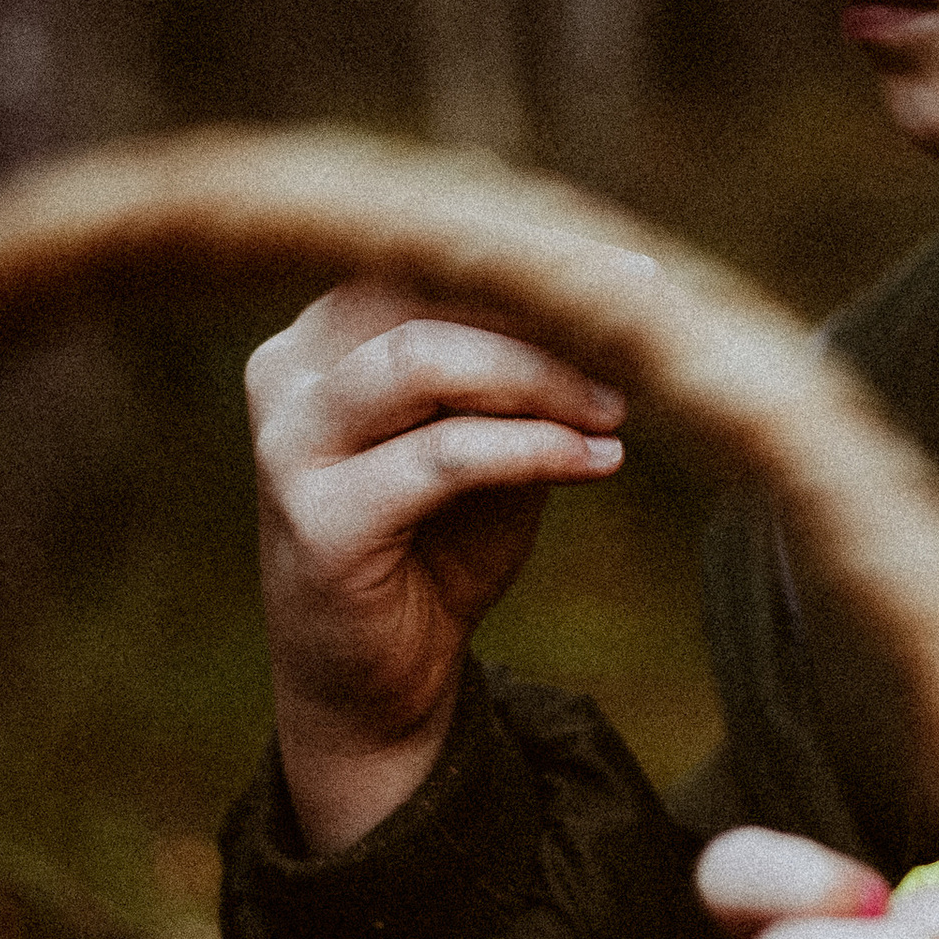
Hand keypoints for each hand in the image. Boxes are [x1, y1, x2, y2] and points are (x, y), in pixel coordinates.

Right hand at [246, 277, 635, 852]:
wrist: (378, 682)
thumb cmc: (440, 541)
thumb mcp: (492, 433)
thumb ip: (529, 364)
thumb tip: (629, 286)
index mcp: (325, 334)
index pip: (429, 256)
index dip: (536, 256)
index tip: (639, 274)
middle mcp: (290, 372)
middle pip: (425, 291)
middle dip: (547, 304)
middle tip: (647, 327)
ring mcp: (292, 444)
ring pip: (426, 361)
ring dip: (541, 376)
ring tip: (619, 406)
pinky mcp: (317, 519)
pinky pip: (442, 456)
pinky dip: (532, 448)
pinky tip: (597, 457)